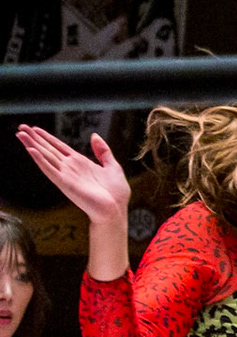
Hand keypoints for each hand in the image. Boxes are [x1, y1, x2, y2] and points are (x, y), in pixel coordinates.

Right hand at [15, 126, 129, 225]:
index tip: (34, 128)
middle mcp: (70, 167)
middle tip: (21, 127)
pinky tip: (31, 150)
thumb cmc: (116, 193)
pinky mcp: (65, 184)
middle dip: (34, 138)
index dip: (47, 137)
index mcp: (80, 163)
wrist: (116, 210)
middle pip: (49, 149)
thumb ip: (103, 151)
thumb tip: (94, 135)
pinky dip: (40, 160)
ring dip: (32, 145)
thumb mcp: (112, 166)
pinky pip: (50, 170)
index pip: (59, 146)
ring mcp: (66, 175)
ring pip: (46, 156)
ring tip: (20, 134)